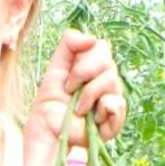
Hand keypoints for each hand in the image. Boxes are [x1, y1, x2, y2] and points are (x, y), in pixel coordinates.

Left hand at [25, 30, 126, 154]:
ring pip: (111, 81)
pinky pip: (118, 104)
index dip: (86, 60)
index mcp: (95, 67)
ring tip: (77, 109)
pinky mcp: (115, 120)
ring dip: (87, 95)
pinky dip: (101, 109)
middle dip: (82, 74)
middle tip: (69, 90)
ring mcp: (113, 99)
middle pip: (108, 63)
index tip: (69, 76)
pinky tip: (92, 119)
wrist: (46, 126)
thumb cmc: (51, 99)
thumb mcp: (56, 65)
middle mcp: (107, 81)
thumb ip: (70, 43)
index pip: (103, 48)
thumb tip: (93, 39)